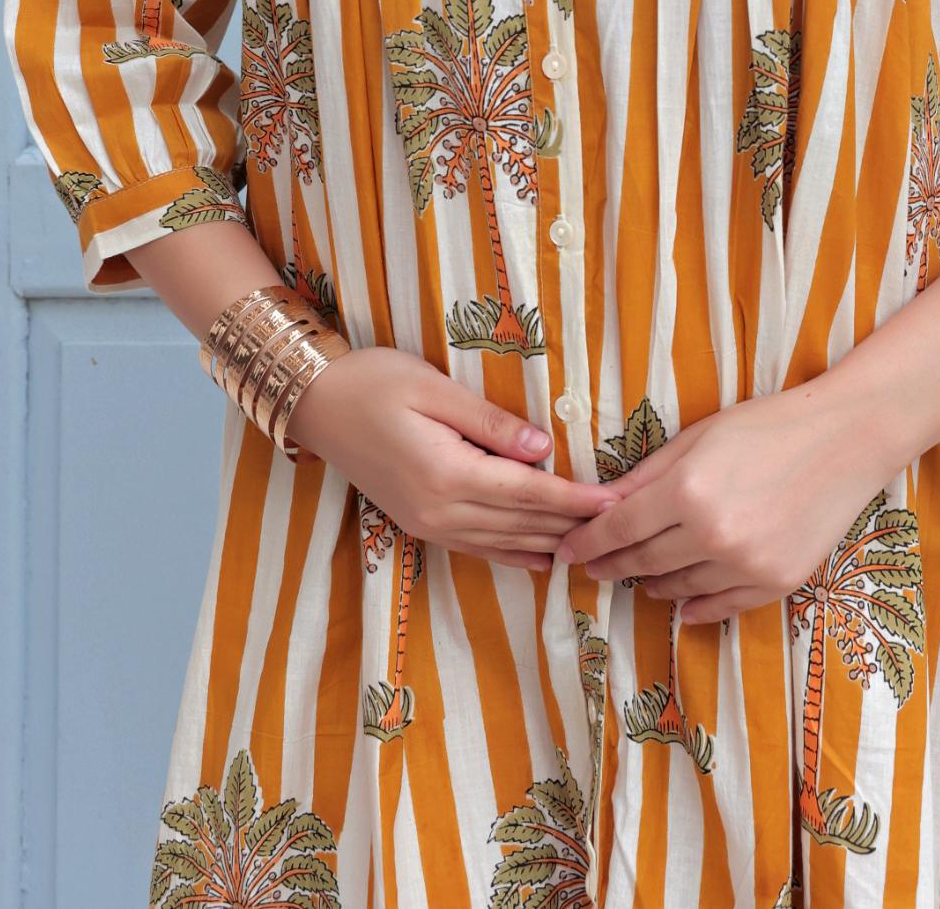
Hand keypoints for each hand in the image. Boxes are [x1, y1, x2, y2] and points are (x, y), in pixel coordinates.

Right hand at [285, 346, 612, 570]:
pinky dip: (515, 553)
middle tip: (623, 523)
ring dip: (550, 541)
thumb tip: (542, 446)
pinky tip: (541, 558)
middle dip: (574, 523)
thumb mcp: (434, 388)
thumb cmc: (373, 381)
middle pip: (523, 523)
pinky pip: (478, 547)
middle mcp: (440, 509)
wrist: (316, 404)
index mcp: (448, 473)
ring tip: (595, 543)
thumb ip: (489, 421)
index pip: (529, 492)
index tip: (616, 501)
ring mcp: (428, 523)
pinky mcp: (421, 523)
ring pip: (505, 541)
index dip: (576, 499)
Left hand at [552, 379, 901, 622]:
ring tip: (637, 577)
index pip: (620, 528)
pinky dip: (694, 608)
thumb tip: (604, 504)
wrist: (845, 441)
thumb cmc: (767, 426)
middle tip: (592, 568)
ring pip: (678, 588)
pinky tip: (680, 605)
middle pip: (643, 562)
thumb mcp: (698, 437)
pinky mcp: (776, 582)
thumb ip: (649, 475)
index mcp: (687, 491)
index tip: (567, 551)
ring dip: (651, 584)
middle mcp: (713, 534)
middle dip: (611, 566)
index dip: (588, 542)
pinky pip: (721, 606)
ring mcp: (746, 564)